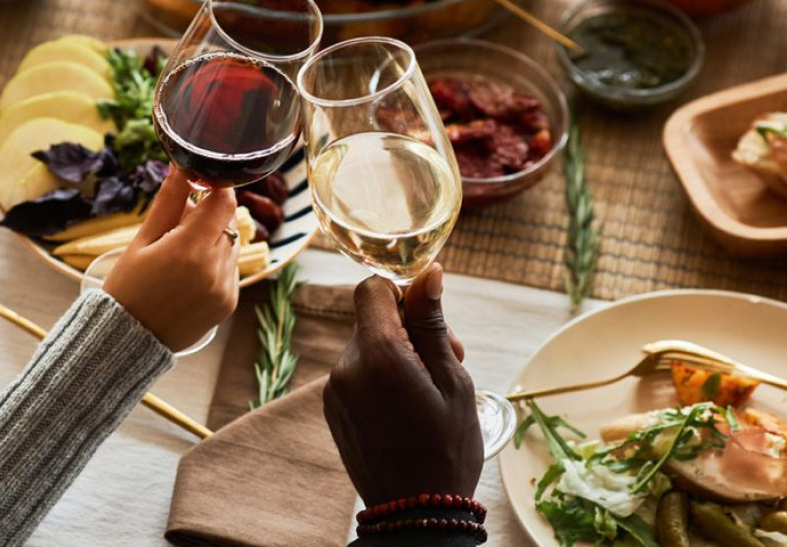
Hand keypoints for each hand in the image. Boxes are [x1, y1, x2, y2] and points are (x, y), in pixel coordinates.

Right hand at [103, 168, 240, 350]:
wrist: (128, 340)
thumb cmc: (128, 287)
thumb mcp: (142, 240)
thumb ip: (169, 202)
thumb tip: (182, 166)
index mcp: (190, 250)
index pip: (223, 201)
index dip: (215, 187)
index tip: (200, 185)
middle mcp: (214, 269)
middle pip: (226, 221)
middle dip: (207, 216)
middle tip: (176, 228)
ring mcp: (225, 288)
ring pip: (230, 244)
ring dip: (212, 240)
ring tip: (179, 257)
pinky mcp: (229, 302)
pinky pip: (230, 269)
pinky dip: (215, 264)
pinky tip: (188, 276)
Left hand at [323, 264, 482, 505]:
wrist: (416, 513)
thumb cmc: (446, 448)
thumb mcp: (452, 379)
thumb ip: (432, 323)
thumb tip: (429, 272)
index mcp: (377, 354)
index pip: (372, 289)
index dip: (402, 292)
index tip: (429, 316)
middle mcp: (346, 368)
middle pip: (373, 320)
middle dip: (410, 330)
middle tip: (449, 360)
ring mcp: (335, 390)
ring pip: (367, 347)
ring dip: (398, 355)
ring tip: (429, 390)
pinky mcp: (333, 408)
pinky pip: (358, 373)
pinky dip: (381, 377)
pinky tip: (408, 406)